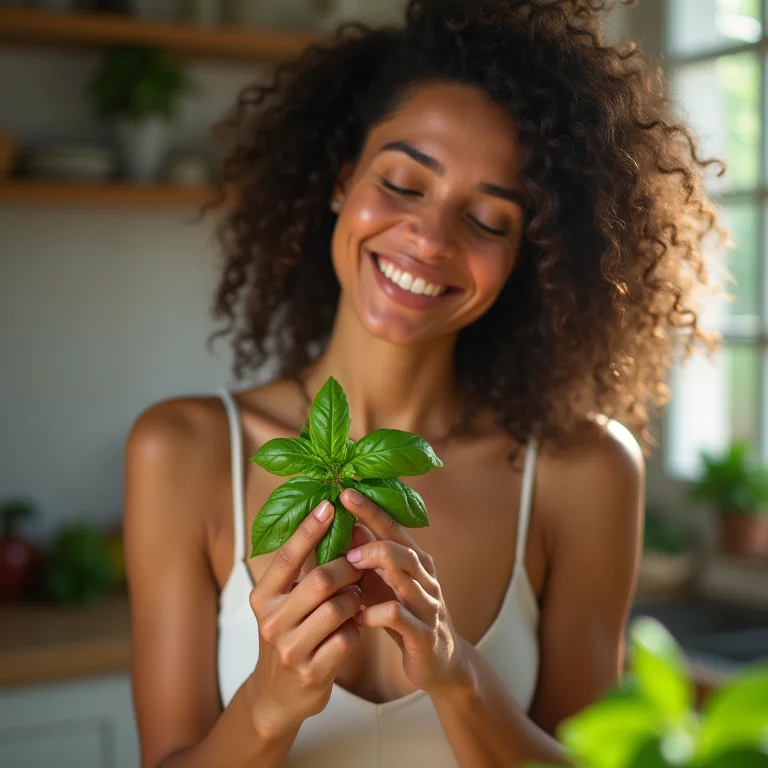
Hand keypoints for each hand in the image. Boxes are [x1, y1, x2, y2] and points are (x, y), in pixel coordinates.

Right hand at [247, 501, 362, 738]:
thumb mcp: (283, 603)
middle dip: (347, 566)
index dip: (309, 530)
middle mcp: (272, 621)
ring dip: (356, 597)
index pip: (288, 557)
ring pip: (338, 608)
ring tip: (358, 594)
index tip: (329, 505)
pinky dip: (357, 627)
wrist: (278, 696)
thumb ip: (301, 571)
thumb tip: (328, 522)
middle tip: (362, 560)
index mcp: (263, 597)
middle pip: (320, 580)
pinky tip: (356, 624)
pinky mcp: (312, 672)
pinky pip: (348, 638)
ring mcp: (291, 649)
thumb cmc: (288, 635)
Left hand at [340, 488, 470, 695]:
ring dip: (377, 569)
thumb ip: (367, 559)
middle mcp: (425, 578)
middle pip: (403, 550)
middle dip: (374, 539)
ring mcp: (428, 606)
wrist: (440, 663)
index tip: (346, 492)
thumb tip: (342, 526)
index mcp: (415, 562)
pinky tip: (359, 617)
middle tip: (345, 539)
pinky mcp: (424, 635)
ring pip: (406, 579)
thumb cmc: (404, 616)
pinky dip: (377, 614)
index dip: (371, 510)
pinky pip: (401, 618)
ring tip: (350, 567)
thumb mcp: (384, 584)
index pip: (393, 528)